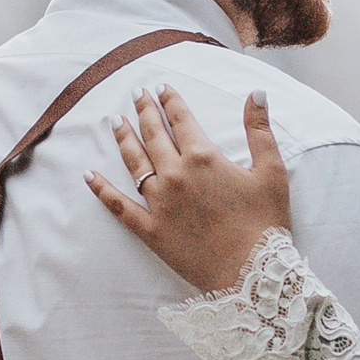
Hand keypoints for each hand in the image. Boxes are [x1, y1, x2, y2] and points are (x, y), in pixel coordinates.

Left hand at [89, 85, 293, 294]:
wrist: (252, 272)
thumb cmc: (266, 223)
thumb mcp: (271, 171)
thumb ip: (260, 129)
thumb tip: (255, 93)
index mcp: (203, 157)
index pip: (181, 119)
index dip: (170, 100)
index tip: (161, 87)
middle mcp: (175, 175)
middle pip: (154, 135)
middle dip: (144, 111)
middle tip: (136, 94)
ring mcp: (159, 202)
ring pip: (134, 162)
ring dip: (124, 139)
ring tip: (115, 121)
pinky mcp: (150, 230)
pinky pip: (119, 206)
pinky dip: (101, 190)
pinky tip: (89, 175)